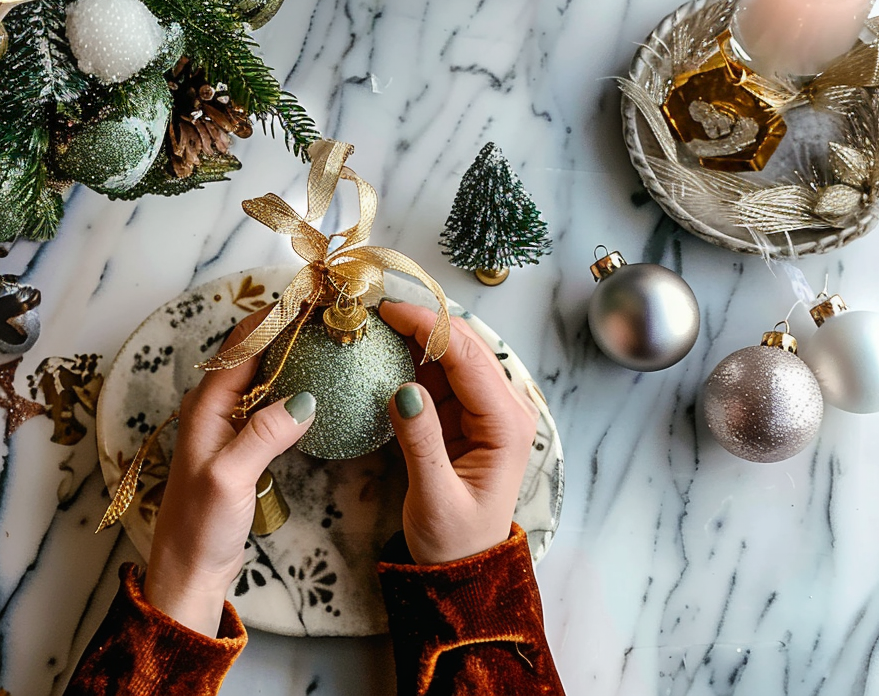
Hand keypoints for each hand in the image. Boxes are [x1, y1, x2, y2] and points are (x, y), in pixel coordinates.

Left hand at [143, 309, 316, 636]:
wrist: (188, 571)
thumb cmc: (200, 527)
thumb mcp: (230, 479)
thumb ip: (263, 436)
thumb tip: (306, 398)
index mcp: (206, 405)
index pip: (243, 343)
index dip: (276, 315)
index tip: (311, 295)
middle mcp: (216, 406)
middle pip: (253, 351)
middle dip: (288, 326)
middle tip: (330, 310)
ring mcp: (229, 424)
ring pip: (263, 374)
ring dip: (292, 352)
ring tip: (330, 336)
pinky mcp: (243, 443)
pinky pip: (269, 401)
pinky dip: (292, 384)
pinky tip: (318, 385)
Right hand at [379, 300, 537, 564]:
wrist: (463, 571)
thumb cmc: (454, 542)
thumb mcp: (434, 498)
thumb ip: (420, 442)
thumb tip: (404, 388)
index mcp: (506, 425)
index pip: (467, 358)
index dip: (428, 326)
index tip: (386, 309)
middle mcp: (502, 408)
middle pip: (462, 345)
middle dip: (421, 320)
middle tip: (371, 306)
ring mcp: (482, 408)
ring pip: (448, 353)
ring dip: (413, 333)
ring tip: (371, 318)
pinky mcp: (461, 414)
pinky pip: (436, 373)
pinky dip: (410, 355)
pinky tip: (383, 345)